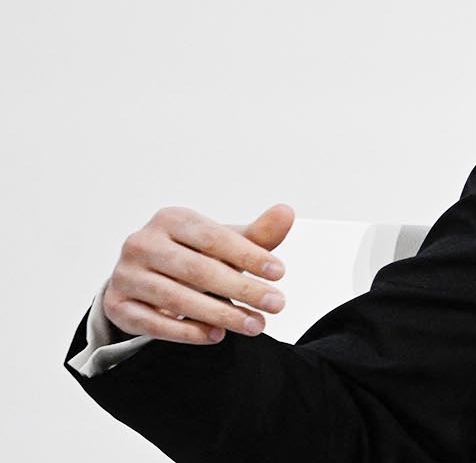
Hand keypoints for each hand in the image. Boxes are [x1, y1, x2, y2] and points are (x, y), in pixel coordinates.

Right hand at [102, 204, 293, 344]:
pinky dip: (186, 331)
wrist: (146, 278)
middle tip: (276, 305)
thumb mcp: (226, 243)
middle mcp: (141, 243)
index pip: (214, 238)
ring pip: (175, 298)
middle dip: (242, 289)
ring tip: (254, 325)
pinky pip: (153, 323)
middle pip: (197, 270)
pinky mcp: (116, 305)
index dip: (249, 254)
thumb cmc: (195, 255)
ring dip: (220, 314)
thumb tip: (286, 212)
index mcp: (170, 219)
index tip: (280, 273)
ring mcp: (125, 275)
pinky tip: (216, 335)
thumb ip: (257, 234)